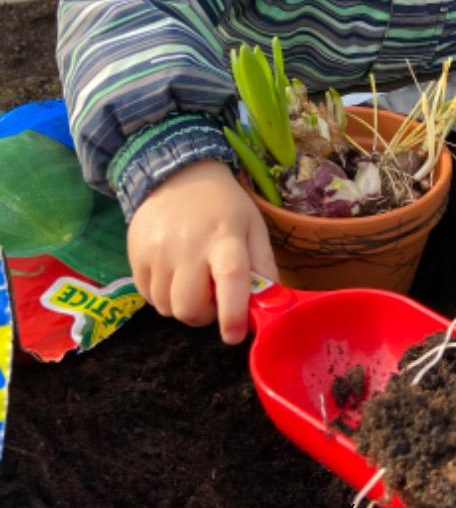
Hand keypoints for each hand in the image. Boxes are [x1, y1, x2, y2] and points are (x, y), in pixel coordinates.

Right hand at [127, 160, 277, 343]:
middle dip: (205, 315)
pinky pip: (148, 297)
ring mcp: (157, 251)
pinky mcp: (135, 255)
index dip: (232, 314)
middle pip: (189, 307)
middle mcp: (188, 245)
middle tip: (213, 299)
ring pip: (167, 308)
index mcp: (225, 237)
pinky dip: (163, 296)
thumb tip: (268, 304)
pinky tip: (174, 275)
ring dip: (183, 306)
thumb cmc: (223, 206)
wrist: (178, 173)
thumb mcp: (253, 227)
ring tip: (193, 283)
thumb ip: (263, 266)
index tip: (234, 334)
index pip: (230, 280)